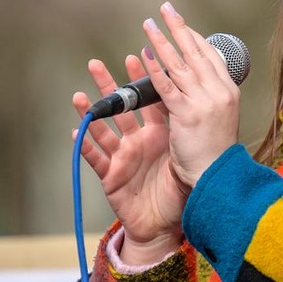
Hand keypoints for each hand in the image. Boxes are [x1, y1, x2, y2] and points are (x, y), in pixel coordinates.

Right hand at [72, 55, 186, 265]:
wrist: (168, 225)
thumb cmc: (179, 191)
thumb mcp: (186, 156)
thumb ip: (188, 130)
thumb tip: (205, 102)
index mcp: (159, 135)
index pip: (150, 102)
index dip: (143, 81)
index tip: (137, 56)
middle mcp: (138, 142)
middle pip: (122, 109)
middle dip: (110, 87)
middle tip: (95, 64)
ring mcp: (123, 157)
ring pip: (104, 129)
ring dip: (91, 112)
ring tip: (80, 96)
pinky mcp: (112, 176)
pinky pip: (96, 159)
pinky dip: (86, 145)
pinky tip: (77, 130)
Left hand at [138, 1, 242, 186]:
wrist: (220, 176)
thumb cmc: (217, 153)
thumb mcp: (219, 118)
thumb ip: (205, 98)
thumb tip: (189, 81)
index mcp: (228, 92)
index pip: (210, 56)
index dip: (194, 38)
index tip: (182, 25)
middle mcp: (218, 92)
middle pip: (195, 53)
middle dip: (179, 29)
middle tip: (166, 10)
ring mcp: (203, 102)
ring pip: (179, 65)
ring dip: (163, 42)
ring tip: (150, 25)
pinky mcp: (187, 114)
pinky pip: (167, 86)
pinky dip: (154, 69)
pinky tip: (144, 54)